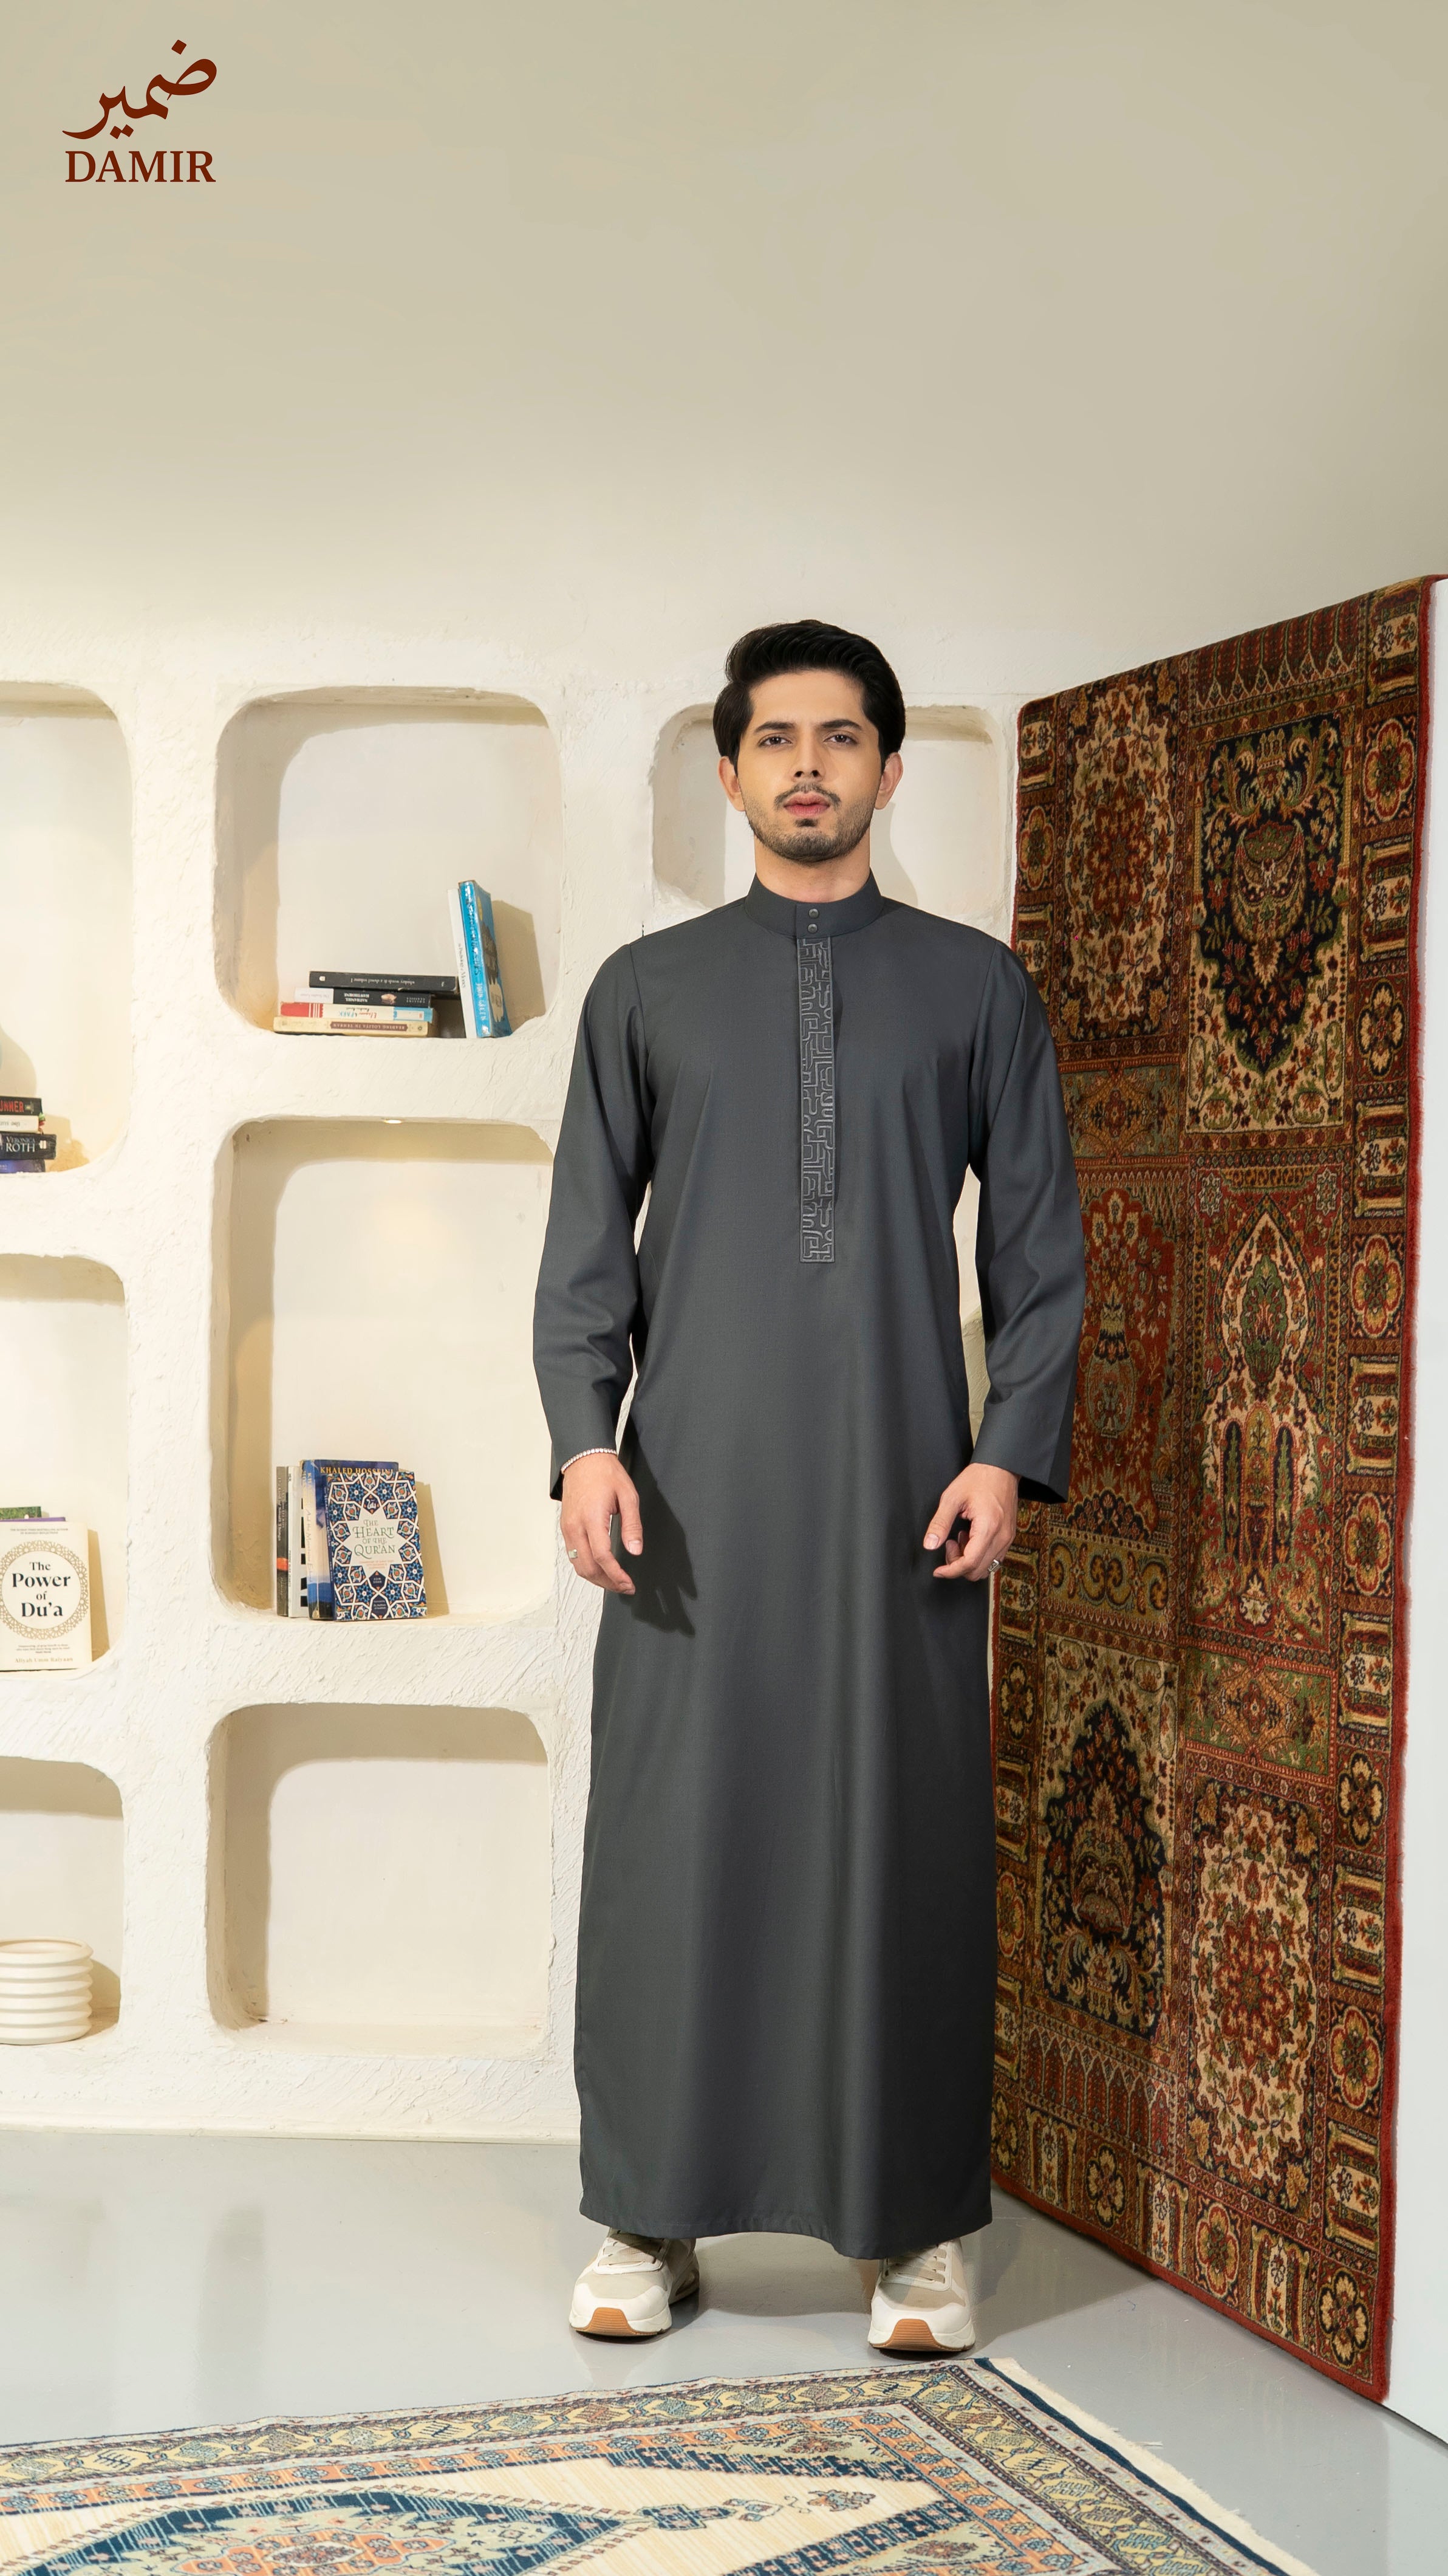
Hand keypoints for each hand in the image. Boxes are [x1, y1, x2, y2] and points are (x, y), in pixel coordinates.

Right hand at [561, 1453, 642, 1595]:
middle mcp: (575, 1526)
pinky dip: (586, 1568)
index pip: (602, 1556)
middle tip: (625, 1587)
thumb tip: (635, 1550)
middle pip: (588, 1567)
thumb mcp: (628, 1496)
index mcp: (592, 1518)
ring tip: (614, 1582)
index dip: (616, 1575)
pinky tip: (600, 1569)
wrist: (583, 1459)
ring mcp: (567, 1528)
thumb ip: (632, 1525)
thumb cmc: (605, 1474)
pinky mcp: (565, 1528)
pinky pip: (573, 1556)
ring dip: (596, 1579)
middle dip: (607, 1583)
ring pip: (578, 1565)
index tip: (628, 1583)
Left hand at [924, 1462, 1018, 1581]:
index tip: (938, 1570)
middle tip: (950, 1543)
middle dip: (958, 1565)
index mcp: (988, 1528)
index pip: (969, 1563)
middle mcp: (1002, 1537)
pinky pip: (994, 1558)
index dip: (951, 1571)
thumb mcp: (952, 1497)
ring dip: (969, 1560)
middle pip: (978, 1571)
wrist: (1001, 1468)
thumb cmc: (979, 1479)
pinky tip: (971, 1537)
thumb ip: (940, 1523)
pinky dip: (979, 1555)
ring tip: (961, 1538)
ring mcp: (1007, 1538)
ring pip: (987, 1567)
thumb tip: (930, 1544)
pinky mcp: (1009, 1536)